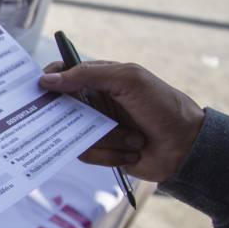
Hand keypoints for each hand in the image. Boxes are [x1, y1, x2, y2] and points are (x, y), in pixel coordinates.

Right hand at [39, 61, 204, 181]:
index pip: (64, 73)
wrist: (187, 147)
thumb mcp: (127, 80)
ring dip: (104, 138)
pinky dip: (108, 154)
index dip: (50, 78)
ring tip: (132, 138)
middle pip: (61, 106)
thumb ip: (87, 74)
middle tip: (82, 120)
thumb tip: (47, 79)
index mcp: (101, 79)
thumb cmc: (163, 106)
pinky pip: (85, 153)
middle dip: (69, 116)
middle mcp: (95, 102)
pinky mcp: (100, 150)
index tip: (42, 85)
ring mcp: (96, 126)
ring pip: (72, 132)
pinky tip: (131, 153)